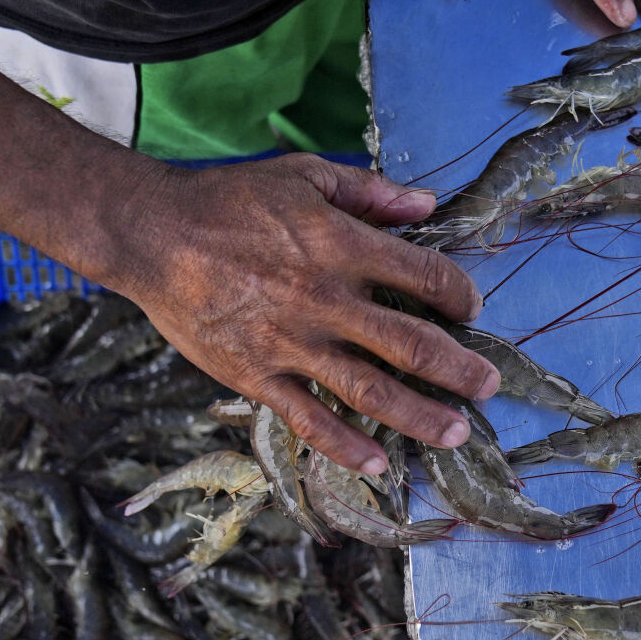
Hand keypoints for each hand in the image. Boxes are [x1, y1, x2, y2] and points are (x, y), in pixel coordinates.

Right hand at [98, 155, 500, 474]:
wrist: (150, 232)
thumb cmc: (230, 199)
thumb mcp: (305, 175)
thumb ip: (370, 192)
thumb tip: (428, 205)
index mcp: (341, 246)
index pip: (424, 276)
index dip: (459, 294)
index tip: (471, 308)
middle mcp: (324, 299)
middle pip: (411, 344)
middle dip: (459, 369)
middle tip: (490, 385)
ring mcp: (289, 343)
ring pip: (370, 390)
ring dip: (420, 416)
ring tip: (457, 433)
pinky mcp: (255, 375)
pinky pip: (308, 419)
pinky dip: (345, 445)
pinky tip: (378, 463)